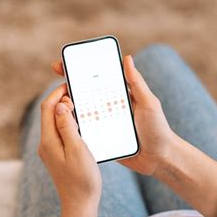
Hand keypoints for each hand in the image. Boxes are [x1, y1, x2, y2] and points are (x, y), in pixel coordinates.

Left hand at [38, 84, 101, 205]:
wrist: (80, 204)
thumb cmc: (82, 179)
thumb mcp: (78, 149)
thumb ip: (67, 126)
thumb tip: (60, 105)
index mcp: (49, 140)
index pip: (48, 108)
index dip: (57, 93)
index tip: (71, 84)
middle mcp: (46, 144)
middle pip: (49, 113)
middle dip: (61, 99)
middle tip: (78, 92)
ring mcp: (50, 150)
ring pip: (54, 123)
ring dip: (65, 111)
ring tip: (81, 104)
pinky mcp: (57, 156)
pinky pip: (60, 133)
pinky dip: (68, 123)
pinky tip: (81, 124)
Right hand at [51, 56, 175, 175]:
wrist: (159, 158)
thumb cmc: (158, 129)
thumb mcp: (148, 103)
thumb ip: (136, 83)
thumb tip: (127, 58)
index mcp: (119, 96)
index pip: (97, 79)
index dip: (81, 71)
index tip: (64, 63)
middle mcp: (109, 108)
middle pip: (85, 95)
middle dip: (69, 88)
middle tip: (57, 84)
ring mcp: (104, 124)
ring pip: (82, 114)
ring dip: (69, 109)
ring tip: (59, 104)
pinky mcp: (102, 140)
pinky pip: (86, 133)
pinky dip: (76, 129)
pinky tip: (64, 126)